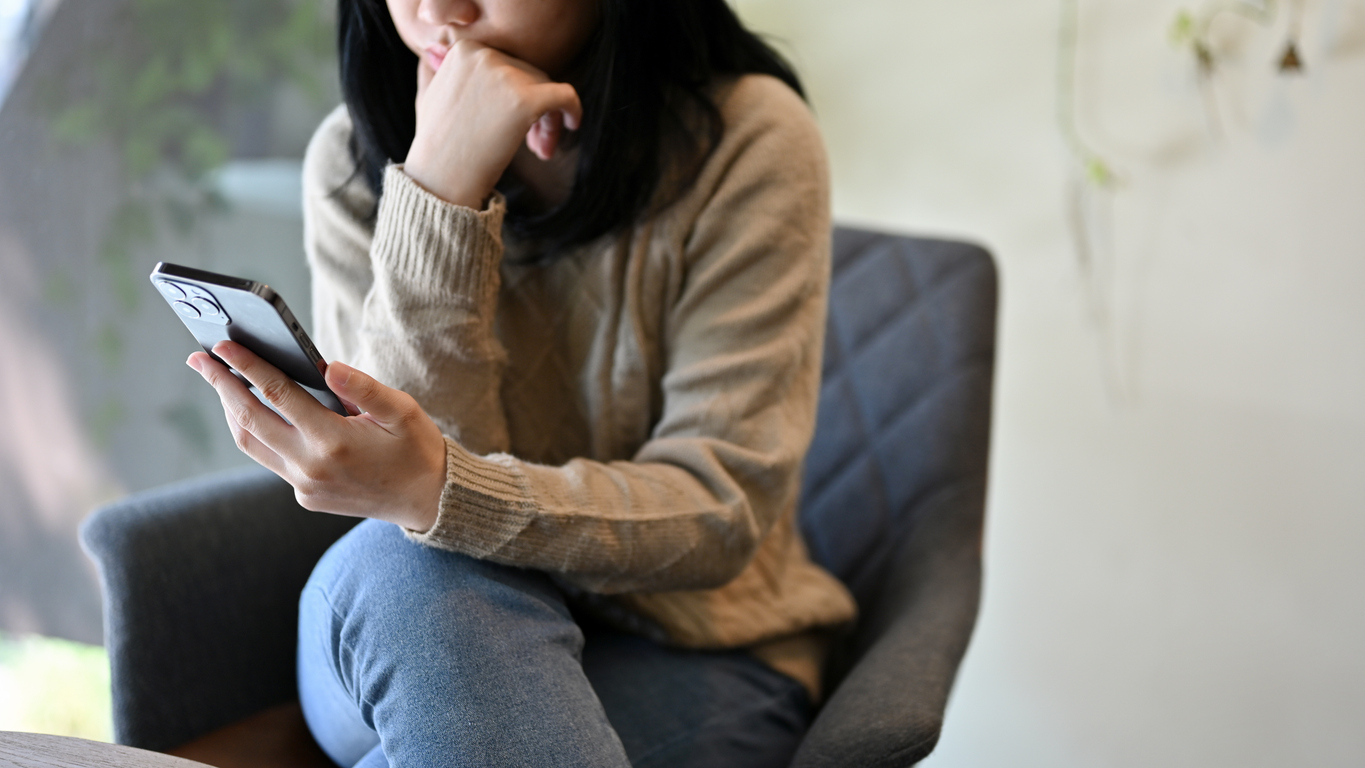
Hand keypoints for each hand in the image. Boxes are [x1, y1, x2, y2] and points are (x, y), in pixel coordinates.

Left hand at [188, 342, 446, 531]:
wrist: (429, 500)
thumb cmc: (417, 448)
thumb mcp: (403, 410)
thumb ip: (364, 387)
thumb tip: (327, 366)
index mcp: (333, 442)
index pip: (277, 395)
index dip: (246, 367)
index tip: (221, 346)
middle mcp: (310, 467)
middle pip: (248, 419)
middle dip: (220, 385)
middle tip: (199, 357)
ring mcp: (304, 485)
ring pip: (250, 443)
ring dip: (230, 410)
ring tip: (219, 381)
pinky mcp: (305, 496)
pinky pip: (270, 459)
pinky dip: (257, 431)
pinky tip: (256, 410)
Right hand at [404, 39, 581, 208]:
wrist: (440, 180)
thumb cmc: (435, 145)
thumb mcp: (427, 95)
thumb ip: (438, 67)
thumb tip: (437, 48)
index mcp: (465, 48)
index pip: (508, 63)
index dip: (514, 91)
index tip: (510, 121)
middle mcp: (485, 54)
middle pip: (529, 75)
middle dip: (533, 107)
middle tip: (531, 142)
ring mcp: (505, 76)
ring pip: (545, 88)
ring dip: (546, 118)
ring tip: (538, 148)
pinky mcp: (525, 100)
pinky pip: (564, 96)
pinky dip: (573, 108)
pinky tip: (573, 123)